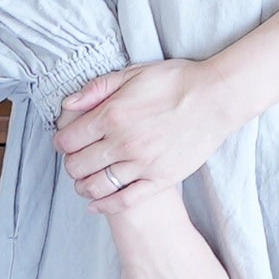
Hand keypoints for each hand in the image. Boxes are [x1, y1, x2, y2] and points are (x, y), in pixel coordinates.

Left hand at [56, 58, 234, 215]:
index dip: (62, 142)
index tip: (66, 142)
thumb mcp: (134, 73)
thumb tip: (68, 104)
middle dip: (70, 165)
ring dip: (83, 187)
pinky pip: (125, 200)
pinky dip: (105, 206)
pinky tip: (97, 204)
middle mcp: (123, 142)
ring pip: (96, 186)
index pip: (68, 140)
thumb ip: (98, 88)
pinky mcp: (160, 179)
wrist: (216, 98)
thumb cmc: (176, 81)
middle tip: (76, 161)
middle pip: (77, 166)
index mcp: (112, 114)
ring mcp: (142, 164)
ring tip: (84, 182)